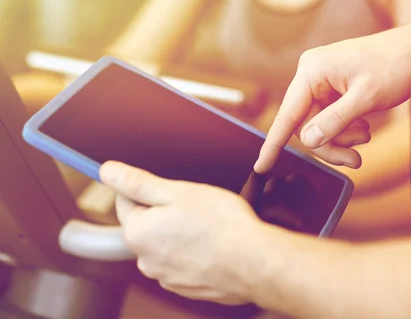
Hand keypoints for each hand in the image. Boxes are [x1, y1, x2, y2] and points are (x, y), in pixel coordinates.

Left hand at [100, 161, 266, 304]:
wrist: (254, 261)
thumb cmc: (221, 223)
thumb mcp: (177, 191)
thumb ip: (137, 182)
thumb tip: (107, 171)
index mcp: (138, 233)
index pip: (125, 201)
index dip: (148, 188)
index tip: (171, 187)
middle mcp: (145, 260)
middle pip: (148, 224)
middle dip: (167, 212)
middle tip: (196, 206)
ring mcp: (166, 277)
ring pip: (167, 244)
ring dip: (181, 233)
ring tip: (209, 226)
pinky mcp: (186, 287)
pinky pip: (183, 262)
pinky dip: (194, 253)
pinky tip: (214, 245)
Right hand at [254, 22, 410, 172]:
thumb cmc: (395, 65)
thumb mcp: (365, 97)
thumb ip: (335, 121)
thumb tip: (308, 140)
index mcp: (312, 71)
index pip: (287, 114)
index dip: (274, 143)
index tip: (261, 166)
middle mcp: (313, 75)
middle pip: (307, 125)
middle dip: (330, 144)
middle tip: (355, 160)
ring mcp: (323, 82)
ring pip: (320, 126)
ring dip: (341, 138)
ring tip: (365, 137)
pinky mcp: (335, 89)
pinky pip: (331, 119)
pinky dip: (346, 130)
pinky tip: (364, 128)